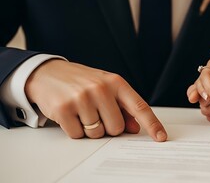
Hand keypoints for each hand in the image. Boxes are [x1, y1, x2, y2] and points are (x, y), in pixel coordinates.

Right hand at [25, 59, 166, 140]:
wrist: (48, 73)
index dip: (152, 124)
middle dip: (108, 126)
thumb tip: (135, 127)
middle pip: (117, 128)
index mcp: (116, 82)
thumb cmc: (81, 82)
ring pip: (97, 133)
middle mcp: (101, 88)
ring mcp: (82, 98)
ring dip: (90, 128)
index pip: (139, 106)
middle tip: (96, 113)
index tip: (161, 137)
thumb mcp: (106, 88)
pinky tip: (70, 114)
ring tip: (82, 111)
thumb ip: (123, 107)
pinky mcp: (64, 109)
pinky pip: (78, 135)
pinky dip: (75, 130)